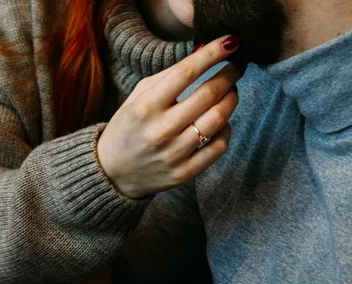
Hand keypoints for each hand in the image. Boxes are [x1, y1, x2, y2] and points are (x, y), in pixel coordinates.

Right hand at [97, 35, 242, 198]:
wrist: (114, 171)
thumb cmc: (130, 126)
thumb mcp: (139, 96)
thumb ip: (170, 75)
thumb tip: (205, 52)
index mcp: (146, 106)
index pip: (186, 72)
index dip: (213, 54)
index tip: (231, 42)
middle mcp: (160, 130)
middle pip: (209, 95)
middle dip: (230, 75)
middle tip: (237, 67)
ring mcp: (174, 154)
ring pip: (218, 120)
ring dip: (232, 100)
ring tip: (231, 92)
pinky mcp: (185, 172)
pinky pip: (218, 147)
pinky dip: (226, 130)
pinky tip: (223, 122)